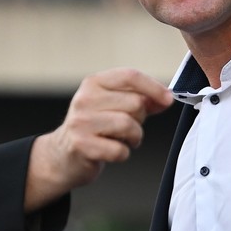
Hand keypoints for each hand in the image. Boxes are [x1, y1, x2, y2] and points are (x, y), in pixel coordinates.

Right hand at [24, 67, 172, 211]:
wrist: (63, 154)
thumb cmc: (93, 127)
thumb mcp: (112, 105)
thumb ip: (139, 98)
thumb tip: (165, 98)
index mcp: (93, 83)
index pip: (130, 76)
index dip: (154, 87)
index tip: (168, 99)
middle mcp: (85, 99)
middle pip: (135, 103)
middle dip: (140, 119)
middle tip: (128, 127)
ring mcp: (81, 122)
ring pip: (129, 125)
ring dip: (134, 137)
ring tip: (122, 139)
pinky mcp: (81, 145)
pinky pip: (120, 150)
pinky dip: (122, 154)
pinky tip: (111, 151)